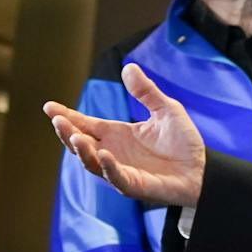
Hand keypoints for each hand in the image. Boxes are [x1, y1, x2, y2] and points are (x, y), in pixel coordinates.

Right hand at [45, 63, 207, 206]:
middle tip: (57, 119)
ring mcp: (120, 169)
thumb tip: (128, 67)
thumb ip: (146, 92)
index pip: (85, 123)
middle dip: (67, 132)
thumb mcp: (166, 110)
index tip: (49, 106)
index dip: (67, 116)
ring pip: (91, 162)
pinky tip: (103, 154)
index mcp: (116, 134)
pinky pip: (115, 177)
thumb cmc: (182, 142)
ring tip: (75, 136)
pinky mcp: (133, 185)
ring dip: (82, 150)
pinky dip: (107, 166)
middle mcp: (113, 152)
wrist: (202, 170)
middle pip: (81, 143)